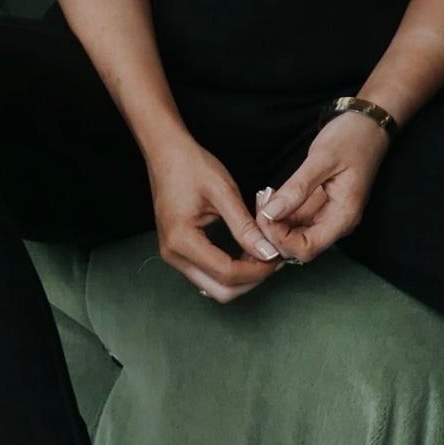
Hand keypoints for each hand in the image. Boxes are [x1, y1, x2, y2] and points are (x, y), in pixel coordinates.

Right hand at [147, 133, 289, 303]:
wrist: (166, 152)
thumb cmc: (191, 166)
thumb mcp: (223, 192)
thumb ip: (245, 226)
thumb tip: (267, 252)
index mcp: (181, 240)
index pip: (226, 273)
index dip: (257, 271)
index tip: (277, 256)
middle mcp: (173, 254)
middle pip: (220, 291)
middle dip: (251, 280)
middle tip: (272, 259)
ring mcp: (173, 255)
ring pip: (215, 288)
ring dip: (242, 278)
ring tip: (262, 255)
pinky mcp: (178, 252)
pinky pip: (208, 275)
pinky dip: (230, 272)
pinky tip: (246, 253)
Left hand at [250, 109, 391, 265]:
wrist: (368, 125)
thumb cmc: (351, 138)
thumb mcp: (322, 159)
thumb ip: (298, 188)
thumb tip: (271, 213)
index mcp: (343, 216)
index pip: (307, 249)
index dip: (281, 239)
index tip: (266, 213)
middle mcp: (337, 223)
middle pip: (298, 247)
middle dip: (274, 232)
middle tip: (261, 202)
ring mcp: (328, 216)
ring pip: (294, 236)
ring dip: (274, 224)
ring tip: (264, 197)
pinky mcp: (320, 207)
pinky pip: (296, 221)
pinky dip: (279, 214)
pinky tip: (271, 197)